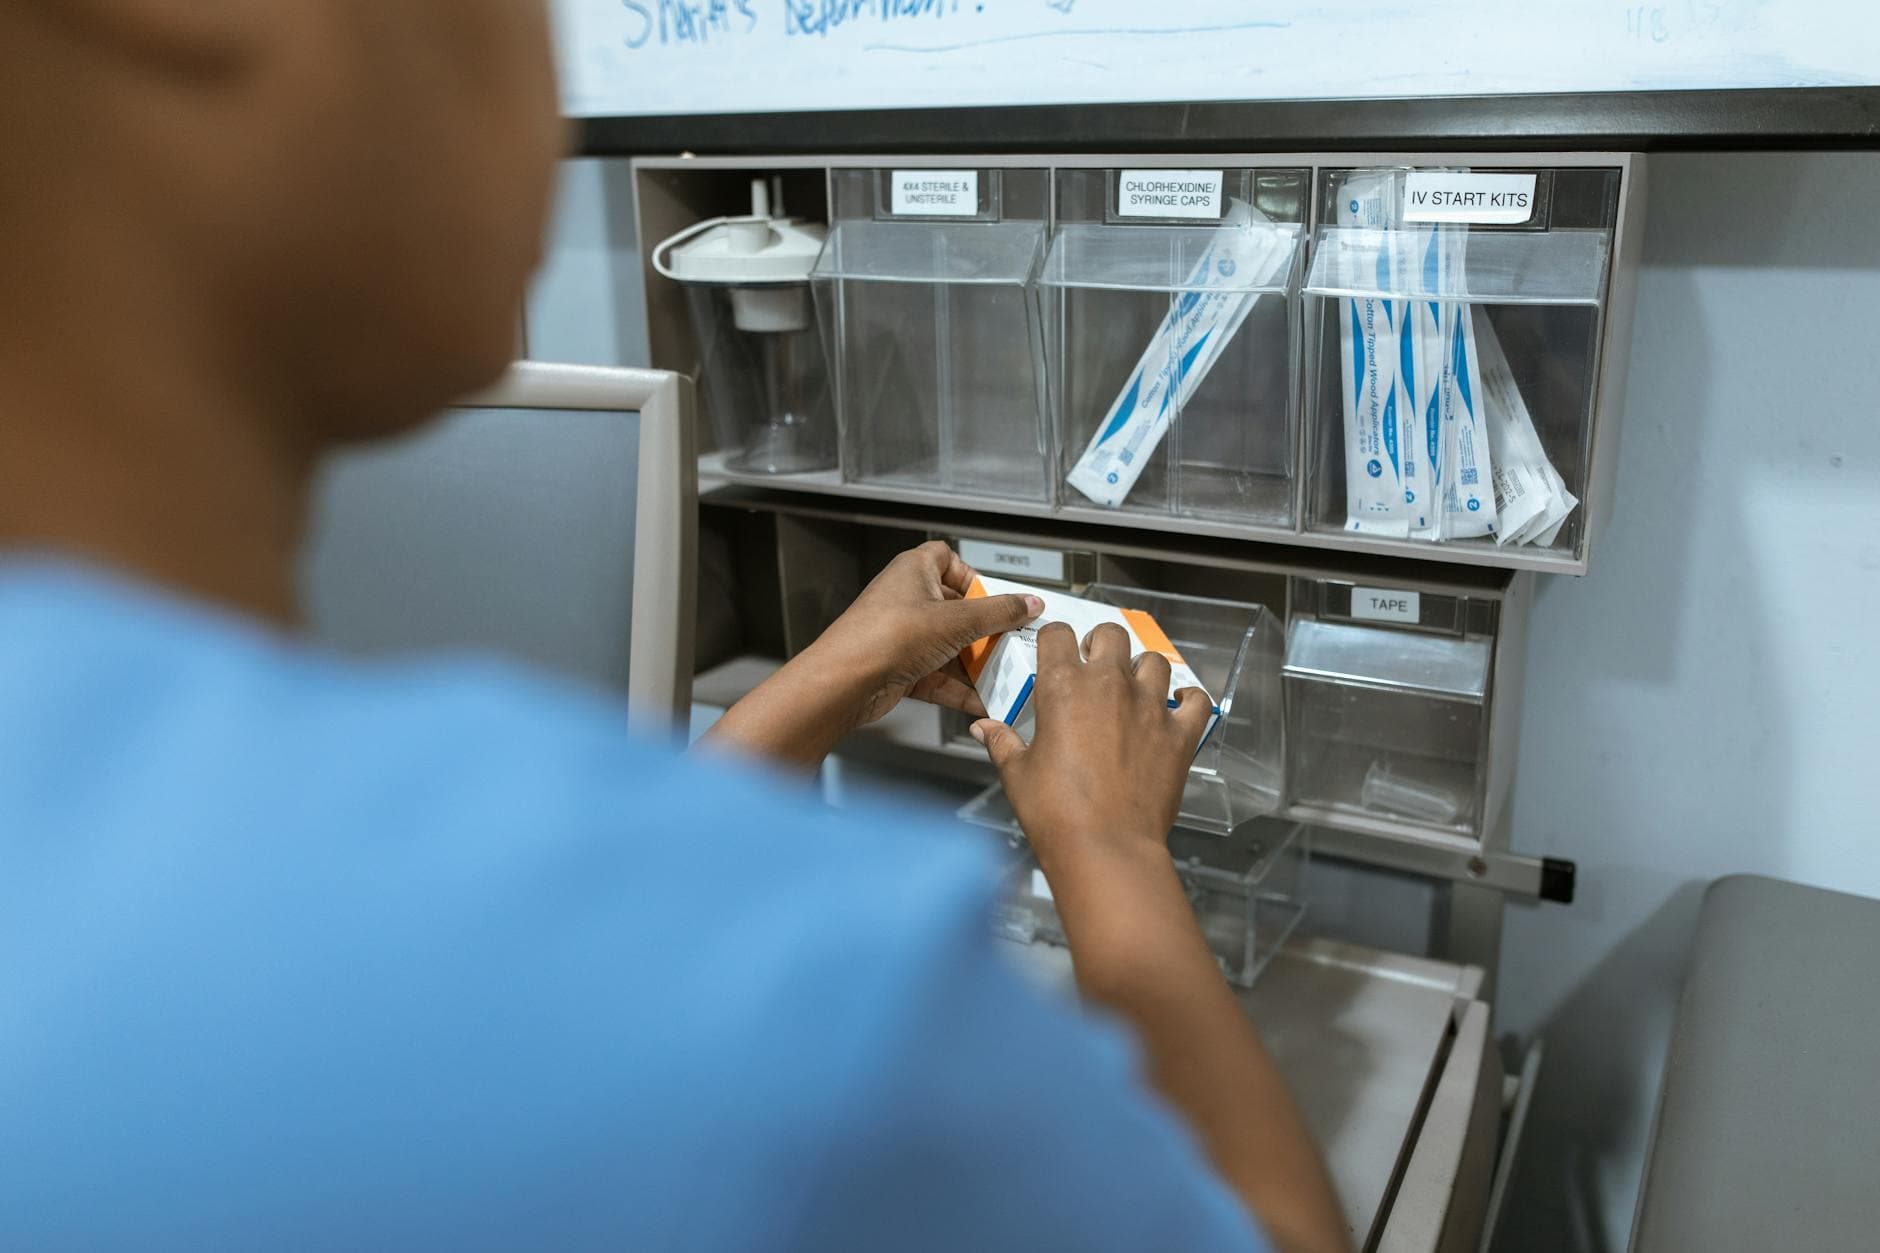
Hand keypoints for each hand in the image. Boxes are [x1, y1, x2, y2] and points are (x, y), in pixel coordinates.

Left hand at [804, 541, 1041, 727]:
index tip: (996, 597)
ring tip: (1001, 676)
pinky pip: (938, 676)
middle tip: (1008, 641)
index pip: (947, 559)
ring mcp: (903, 635)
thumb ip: (999, 612)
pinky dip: (959, 689)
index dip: (973, 576)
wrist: (845, 682)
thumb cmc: (885, 636)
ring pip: (949, 646)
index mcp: (914, 571)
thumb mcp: (956, 621)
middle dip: (983, 630)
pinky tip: (981, 700)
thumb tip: (1028, 603)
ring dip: (974, 664)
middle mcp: (907, 600)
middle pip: (956, 609)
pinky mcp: (901, 667)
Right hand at [971, 620, 1210, 874]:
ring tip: (1134, 688)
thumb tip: (983, 728)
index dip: (1055, 639)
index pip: (1058, 634)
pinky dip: (1188, 699)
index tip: (1055, 653)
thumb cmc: (1054, 809)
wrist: (1106, 845)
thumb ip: (1002, 742)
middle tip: (1094, 666)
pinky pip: (1196, 700)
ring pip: (1155, 661)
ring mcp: (1150, 706)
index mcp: (1064, 686)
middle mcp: (1110, 684)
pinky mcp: (1180, 733)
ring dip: (1142, 669)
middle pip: (1111, 635)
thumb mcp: (1017, 774)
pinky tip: (1177, 707)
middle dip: (1101, 643)